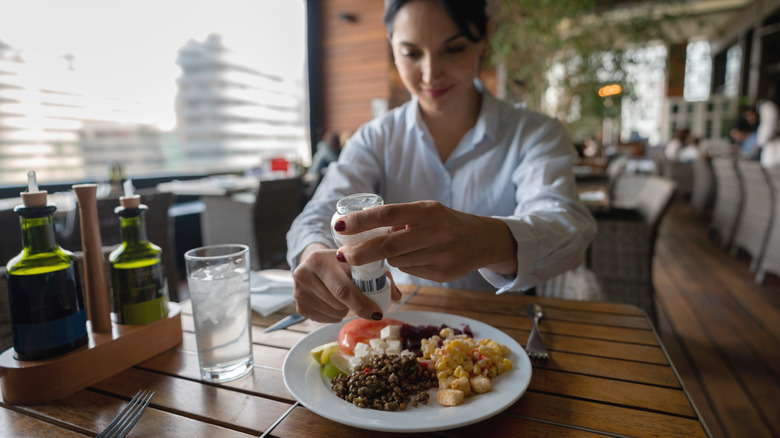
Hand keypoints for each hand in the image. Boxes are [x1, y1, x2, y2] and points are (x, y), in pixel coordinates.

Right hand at [292, 243, 401, 321]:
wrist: (314, 261)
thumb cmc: (343, 262)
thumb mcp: (359, 262)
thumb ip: (380, 277)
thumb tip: (396, 297)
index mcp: (320, 259)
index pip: (343, 288)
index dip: (362, 303)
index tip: (377, 313)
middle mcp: (304, 274)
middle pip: (339, 303)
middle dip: (356, 306)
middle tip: (364, 300)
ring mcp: (299, 292)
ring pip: (334, 313)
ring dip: (346, 309)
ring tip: (342, 294)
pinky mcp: (299, 306)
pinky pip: (326, 319)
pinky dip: (335, 314)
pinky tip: (333, 300)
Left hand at [334, 201, 516, 281]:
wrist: (482, 240)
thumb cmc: (445, 222)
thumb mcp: (427, 212)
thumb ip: (400, 219)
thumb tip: (362, 228)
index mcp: (427, 211)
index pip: (387, 214)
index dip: (361, 221)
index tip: (339, 226)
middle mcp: (435, 232)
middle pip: (389, 245)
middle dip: (361, 253)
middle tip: (342, 257)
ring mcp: (441, 254)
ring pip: (398, 261)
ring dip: (388, 259)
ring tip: (395, 252)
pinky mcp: (443, 273)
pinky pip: (412, 272)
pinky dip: (405, 266)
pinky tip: (416, 258)